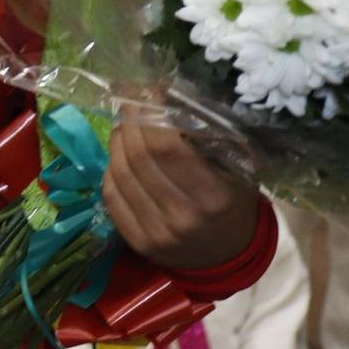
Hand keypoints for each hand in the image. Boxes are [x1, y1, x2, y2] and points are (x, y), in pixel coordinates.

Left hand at [103, 113, 259, 270]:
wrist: (228, 255)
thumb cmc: (235, 203)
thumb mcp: (238, 169)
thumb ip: (210, 138)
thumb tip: (170, 99)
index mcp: (213, 197)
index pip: (166, 148)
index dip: (150, 115)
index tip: (148, 92)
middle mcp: (182, 217)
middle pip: (138, 158)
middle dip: (129, 121)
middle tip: (130, 101)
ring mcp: (157, 233)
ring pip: (120, 174)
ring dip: (117, 141)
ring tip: (123, 124)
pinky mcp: (138, 242)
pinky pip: (110, 196)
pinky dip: (110, 168)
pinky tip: (118, 155)